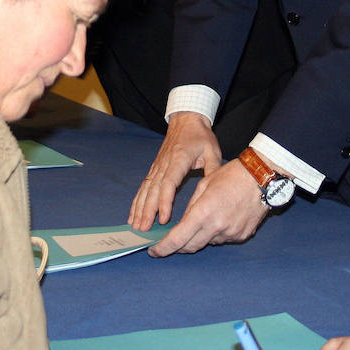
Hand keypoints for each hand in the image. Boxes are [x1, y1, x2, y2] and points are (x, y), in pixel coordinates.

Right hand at [129, 112, 219, 230]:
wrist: (186, 119)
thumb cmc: (201, 136)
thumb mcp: (212, 151)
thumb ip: (213, 171)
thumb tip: (215, 193)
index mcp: (179, 159)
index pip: (169, 183)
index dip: (164, 201)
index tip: (164, 218)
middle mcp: (164, 164)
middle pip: (152, 190)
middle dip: (147, 211)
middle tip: (144, 229)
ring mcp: (157, 166)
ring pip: (145, 189)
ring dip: (139, 208)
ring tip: (135, 226)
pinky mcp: (154, 169)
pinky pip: (144, 186)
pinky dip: (137, 201)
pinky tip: (134, 214)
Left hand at [148, 158, 267, 254]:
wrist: (263, 178)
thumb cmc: (231, 175)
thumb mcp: (204, 185)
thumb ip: (191, 207)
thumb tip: (182, 224)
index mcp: (203, 212)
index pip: (177, 238)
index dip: (162, 248)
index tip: (153, 250)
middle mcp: (217, 227)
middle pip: (190, 246)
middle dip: (176, 246)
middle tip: (168, 243)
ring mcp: (231, 234)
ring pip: (207, 242)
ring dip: (198, 236)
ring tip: (204, 218)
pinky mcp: (242, 236)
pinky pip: (222, 239)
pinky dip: (216, 233)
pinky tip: (221, 218)